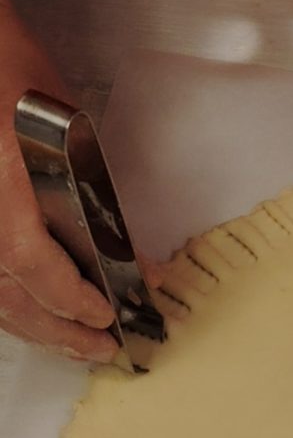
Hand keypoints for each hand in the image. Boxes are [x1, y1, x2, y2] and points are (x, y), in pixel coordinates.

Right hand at [0, 13, 117, 361]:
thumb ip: (100, 208)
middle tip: (102, 350)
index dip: (69, 300)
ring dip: (38, 329)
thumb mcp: (73, 141)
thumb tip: (134, 263)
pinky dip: (13, 308)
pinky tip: (38, 322)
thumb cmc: (24, 86)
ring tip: (77, 346)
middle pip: (10, 296)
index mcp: (4, 189)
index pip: (31, 263)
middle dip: (60, 331)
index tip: (106, 318)